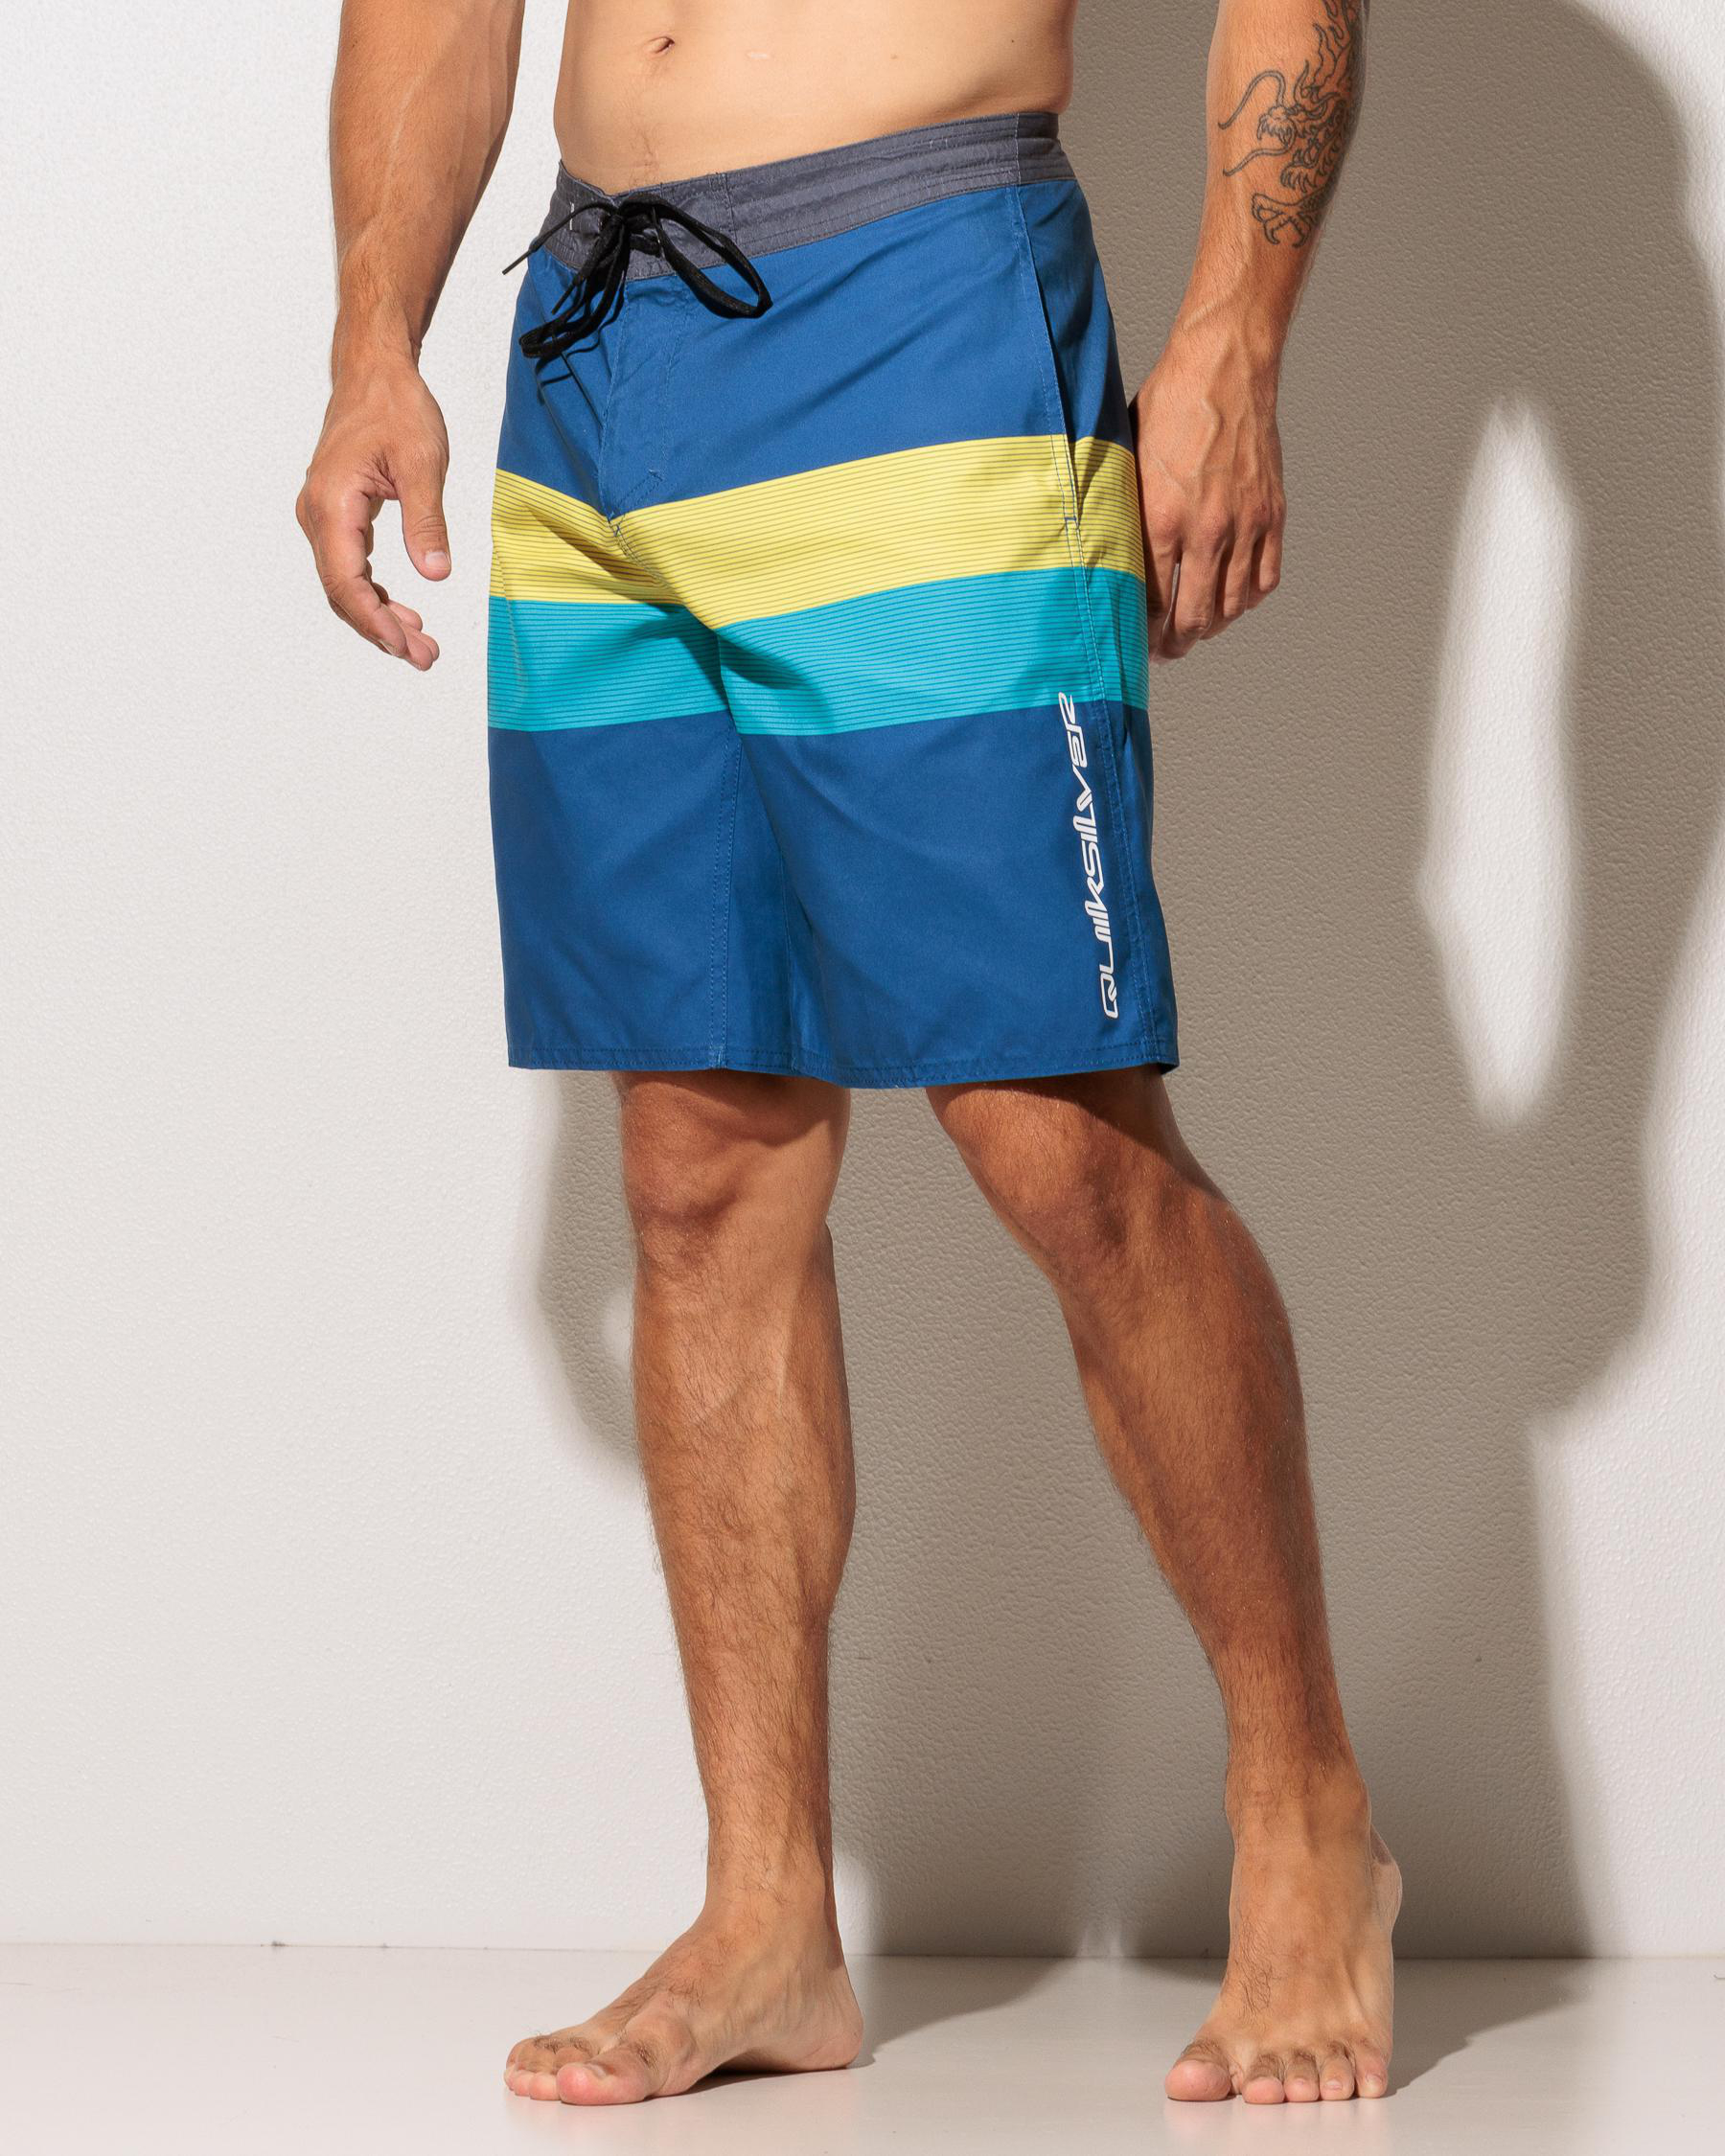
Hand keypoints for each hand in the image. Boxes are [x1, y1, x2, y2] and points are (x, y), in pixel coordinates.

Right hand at [296, 357, 449, 669]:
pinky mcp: (336, 516)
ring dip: (379, 616)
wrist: (374, 375)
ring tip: (420, 643)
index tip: (406, 646)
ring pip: (344, 584)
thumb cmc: (395, 409)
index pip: (347, 581)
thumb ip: (427, 523)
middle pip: (343, 592)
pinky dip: (374, 593)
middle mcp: (318, 515)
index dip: (375, 621)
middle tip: (425, 657)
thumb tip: (436, 573)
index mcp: (333, 504)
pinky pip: (349, 567)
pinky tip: (403, 611)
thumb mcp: (422, 465)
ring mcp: (323, 516)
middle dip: (382, 629)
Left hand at [1131, 326, 1285, 661]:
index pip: (1151, 603)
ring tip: (1196, 629)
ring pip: (1231, 606)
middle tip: (1166, 651)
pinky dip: (1246, 600)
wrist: (1225, 369)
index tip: (1135, 643)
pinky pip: (1264, 579)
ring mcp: (1245, 525)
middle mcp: (1207, 530)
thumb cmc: (1168, 408)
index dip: (1142, 633)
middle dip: (1176, 644)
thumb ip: (1122, 515)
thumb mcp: (1126, 462)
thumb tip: (1102, 558)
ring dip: (1211, 626)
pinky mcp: (1271, 515)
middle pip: (1193, 617)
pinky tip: (1230, 600)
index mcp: (1162, 520)